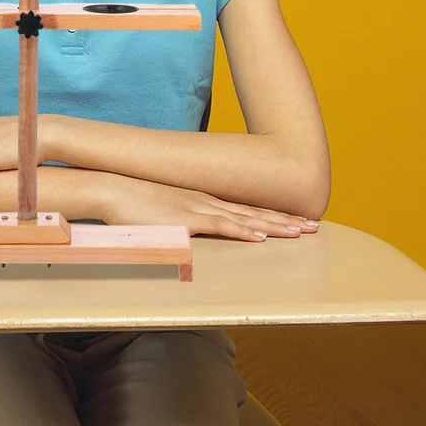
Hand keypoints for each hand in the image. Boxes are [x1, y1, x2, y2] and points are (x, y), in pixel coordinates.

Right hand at [99, 173, 318, 241]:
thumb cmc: (133, 202)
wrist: (111, 189)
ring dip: (274, 225)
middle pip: (253, 212)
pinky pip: (220, 226)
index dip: (272, 215)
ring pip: (244, 218)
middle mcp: (206, 202)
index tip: (296, 221)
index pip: (246, 209)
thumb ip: (182, 223)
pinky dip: (242, 230)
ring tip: (299, 231)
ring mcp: (198, 208)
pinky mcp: (186, 219)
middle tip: (313, 226)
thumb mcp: (164, 213)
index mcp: (203, 201)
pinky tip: (260, 236)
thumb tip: (193, 235)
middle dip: (285, 220)